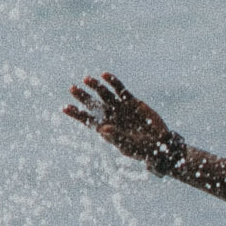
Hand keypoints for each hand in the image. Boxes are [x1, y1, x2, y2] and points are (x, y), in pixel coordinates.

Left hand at [63, 72, 178, 168]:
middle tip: (72, 88)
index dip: (76, 113)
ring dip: (96, 86)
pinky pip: (120, 89)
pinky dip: (113, 82)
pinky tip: (104, 75)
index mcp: (105, 128)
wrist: (160, 144)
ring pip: (104, 94)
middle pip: (93, 104)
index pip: (87, 119)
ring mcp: (120, 107)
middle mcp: (110, 116)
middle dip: (83, 96)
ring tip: (87, 79)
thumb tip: (102, 129)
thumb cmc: (142, 150)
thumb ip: (115, 136)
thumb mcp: (127, 146)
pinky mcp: (132, 101)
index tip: (64, 108)